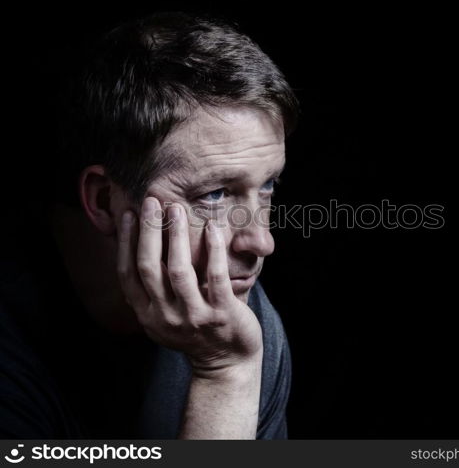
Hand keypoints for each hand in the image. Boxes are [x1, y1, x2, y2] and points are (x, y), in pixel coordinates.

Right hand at [116, 198, 262, 375]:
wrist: (227, 363)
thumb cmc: (196, 331)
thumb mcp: (165, 315)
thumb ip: (154, 289)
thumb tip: (142, 246)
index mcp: (148, 315)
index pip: (128, 274)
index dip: (125, 243)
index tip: (129, 214)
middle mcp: (165, 317)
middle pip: (149, 267)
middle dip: (149, 231)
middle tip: (152, 201)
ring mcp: (194, 317)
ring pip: (179, 270)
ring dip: (176, 236)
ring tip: (176, 209)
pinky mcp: (221, 315)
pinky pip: (215, 277)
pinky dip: (213, 250)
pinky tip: (212, 229)